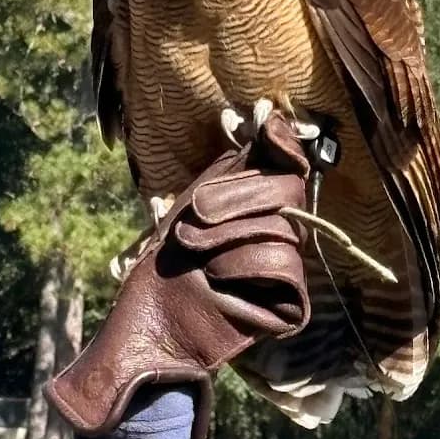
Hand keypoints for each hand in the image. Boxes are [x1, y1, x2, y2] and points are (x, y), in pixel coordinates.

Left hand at [44, 112, 310, 438]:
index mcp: (262, 202)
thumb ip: (237, 162)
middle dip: (235, 197)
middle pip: (287, 190)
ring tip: (192, 251)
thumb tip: (270, 113)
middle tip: (192, 222)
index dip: (284, 144)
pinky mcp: (289, 305)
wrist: (147, 325)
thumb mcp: (197, 200)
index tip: (262, 129)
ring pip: (281, 228)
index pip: (292, 162)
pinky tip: (217, 277)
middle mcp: (282, 230)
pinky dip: (244, 264)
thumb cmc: (164, 262)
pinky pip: (282, 266)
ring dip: (227, 236)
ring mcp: (289, 268)